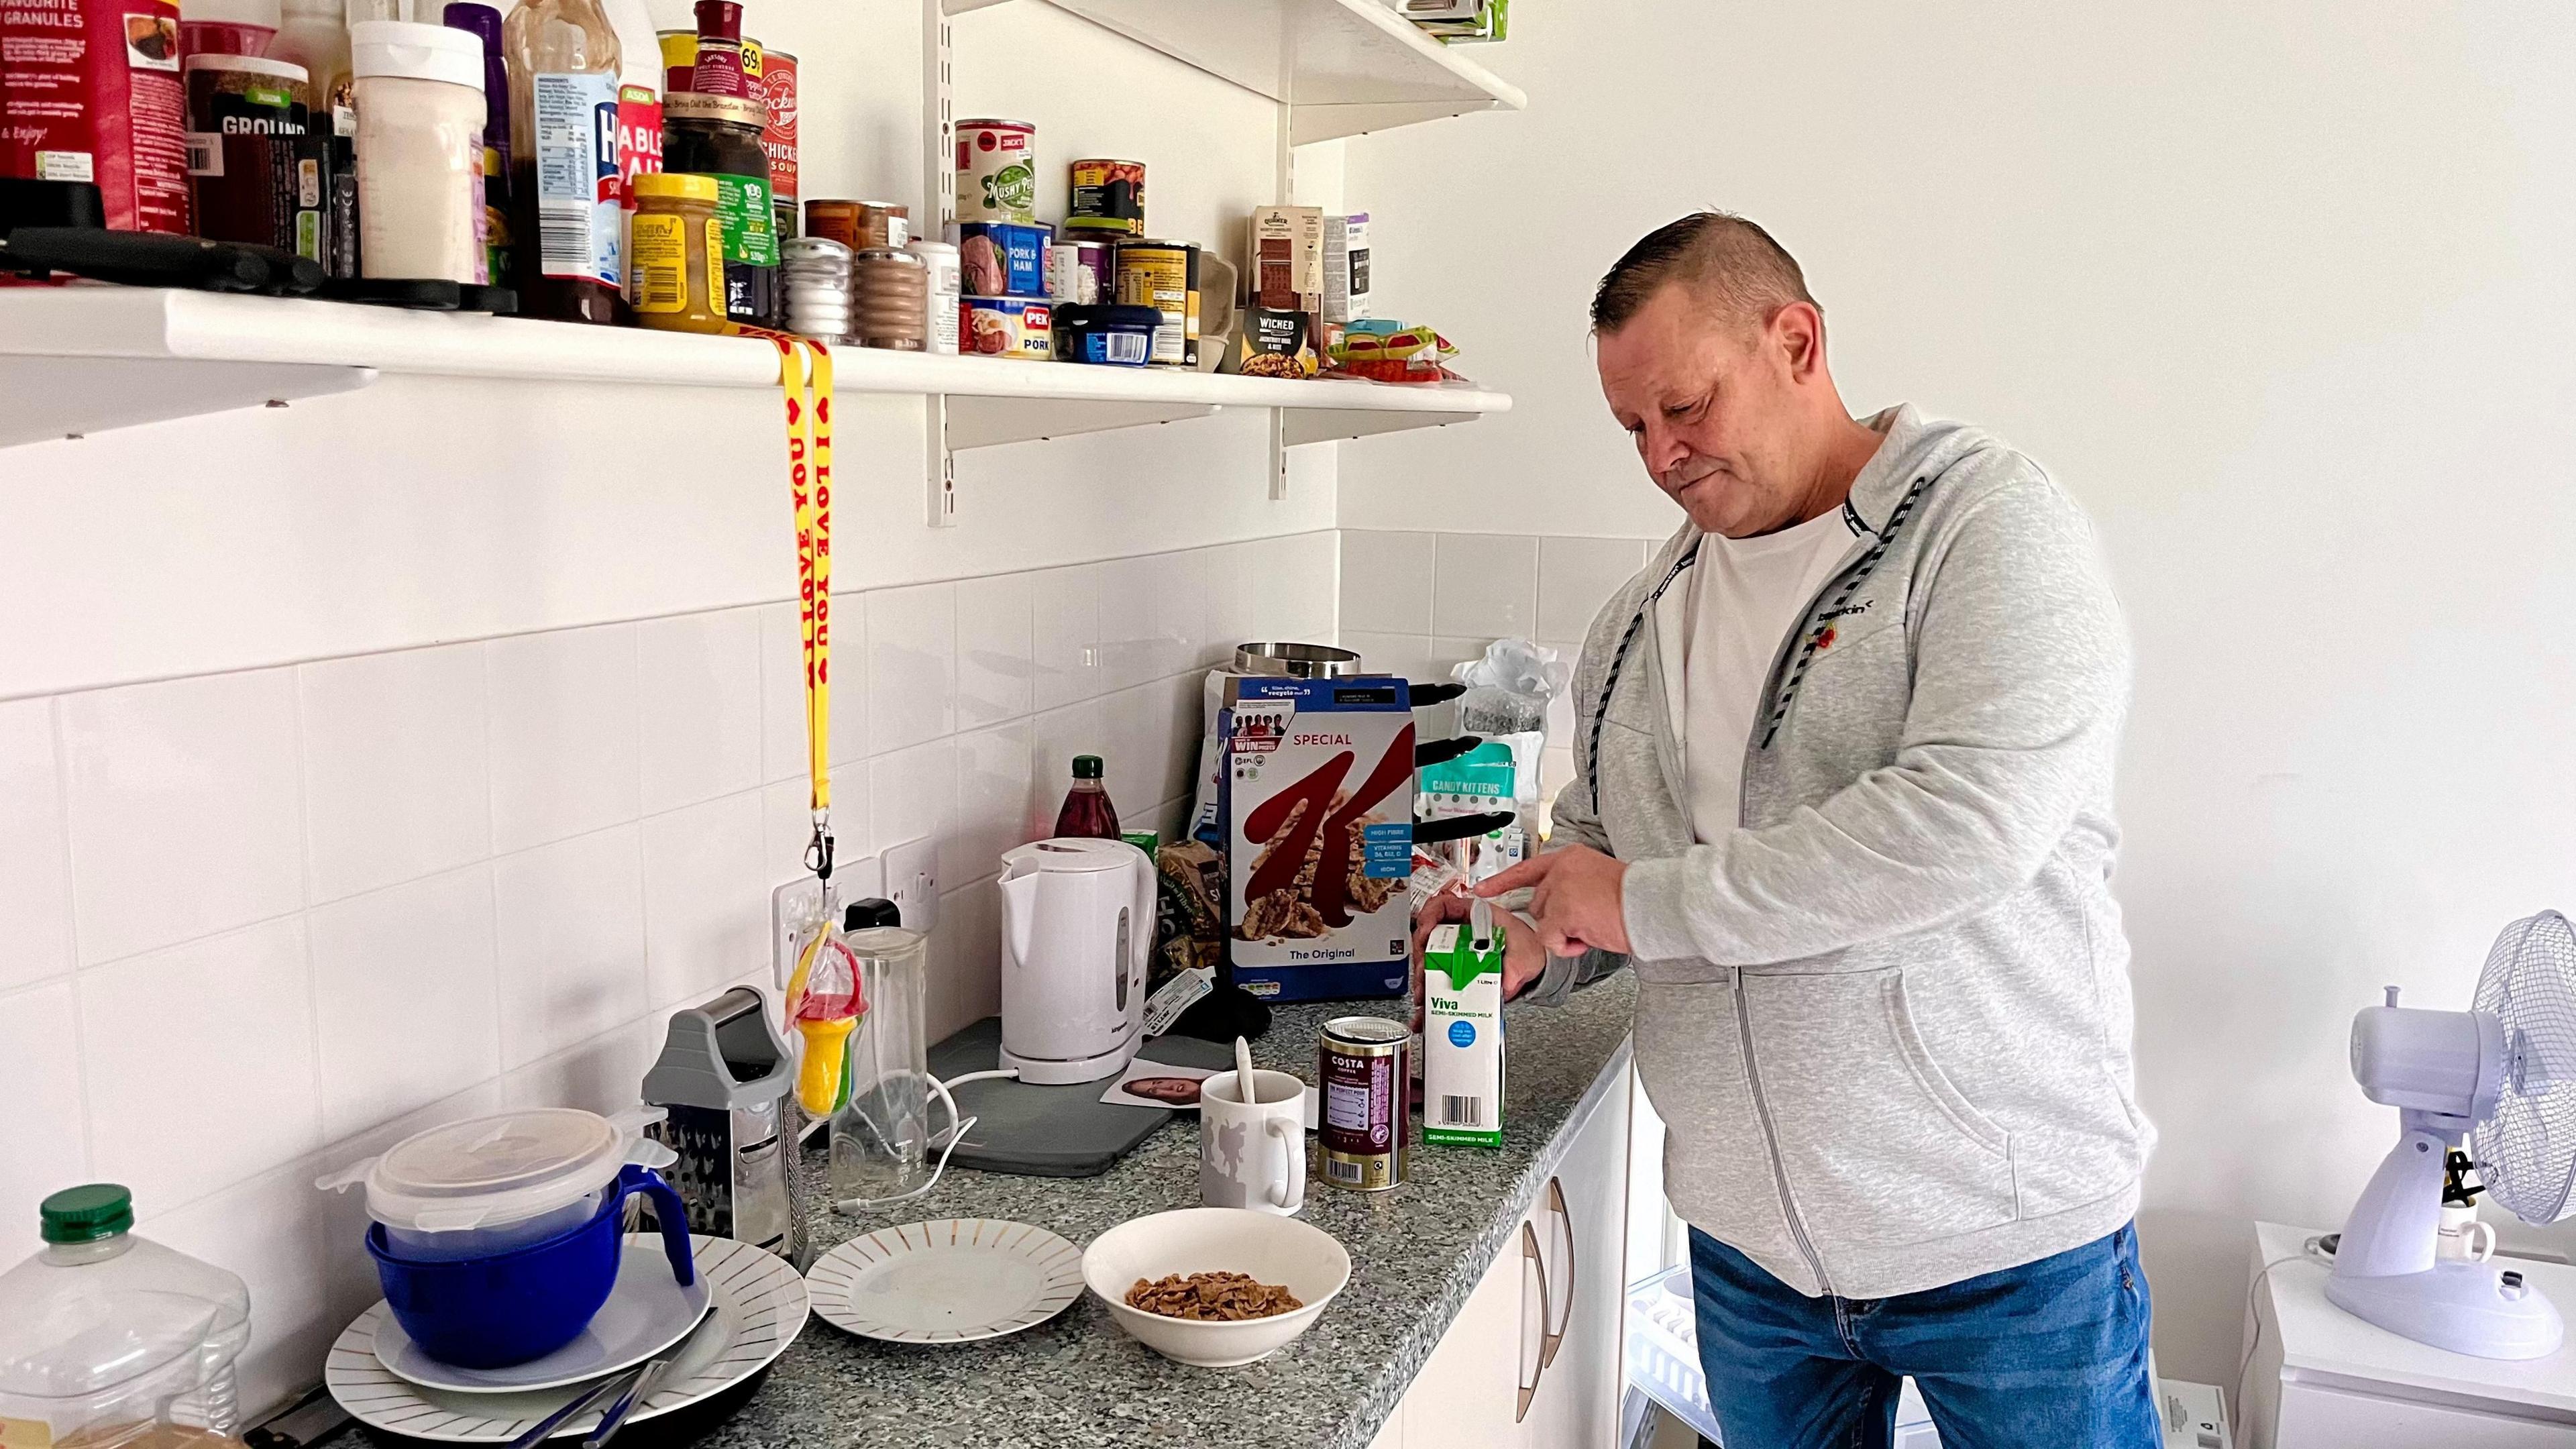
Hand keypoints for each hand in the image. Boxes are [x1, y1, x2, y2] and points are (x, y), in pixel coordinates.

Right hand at [1410, 893, 1547, 1014]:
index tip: (1426, 931)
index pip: (1444, 905)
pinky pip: (1434, 979)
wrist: (1532, 973)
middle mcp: (1460, 932)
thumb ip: (1517, 966)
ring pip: (1427, 958)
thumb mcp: (1525, 954)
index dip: (1429, 914)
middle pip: (1428, 934)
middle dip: (1422, 953)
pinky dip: (1427, 992)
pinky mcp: (1454, 971)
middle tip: (1424, 970)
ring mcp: (1454, 951)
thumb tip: (1507, 980)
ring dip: (1422, 975)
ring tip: (1424, 992)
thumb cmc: (1527, 952)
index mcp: (1475, 916)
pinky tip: (1424, 1006)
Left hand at [1475, 846, 1630, 957]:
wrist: (1652, 905)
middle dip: (1556, 921)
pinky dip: (1567, 946)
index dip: (1502, 881)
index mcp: (1570, 857)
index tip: (1481, 889)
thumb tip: (1560, 906)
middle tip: (1586, 923)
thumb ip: (1574, 886)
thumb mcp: (1599, 879)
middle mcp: (1561, 870)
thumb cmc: (1635, 899)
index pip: (1528, 868)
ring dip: (1564, 934)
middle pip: (1538, 904)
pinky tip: (1589, 936)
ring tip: (1593, 927)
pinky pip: (1550, 939)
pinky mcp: (1560, 912)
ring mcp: (1559, 890)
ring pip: (1543, 924)